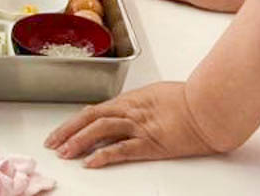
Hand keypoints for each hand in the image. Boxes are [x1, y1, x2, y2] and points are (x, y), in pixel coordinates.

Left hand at [45, 82, 220, 166]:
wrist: (208, 107)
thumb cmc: (188, 99)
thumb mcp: (157, 95)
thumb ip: (138, 104)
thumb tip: (123, 111)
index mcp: (130, 100)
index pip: (94, 110)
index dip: (74, 122)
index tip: (59, 132)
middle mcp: (130, 110)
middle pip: (90, 118)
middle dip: (67, 131)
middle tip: (52, 144)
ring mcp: (139, 126)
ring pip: (100, 130)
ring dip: (78, 141)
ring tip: (64, 153)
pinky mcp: (150, 142)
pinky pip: (121, 149)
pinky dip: (103, 155)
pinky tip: (90, 163)